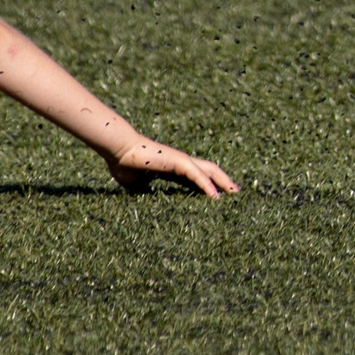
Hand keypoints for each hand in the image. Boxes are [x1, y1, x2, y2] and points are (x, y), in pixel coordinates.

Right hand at [106, 139, 239, 198]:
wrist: (118, 151)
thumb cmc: (124, 165)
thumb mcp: (136, 185)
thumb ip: (145, 191)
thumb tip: (146, 202)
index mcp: (173, 169)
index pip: (197, 178)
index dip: (208, 187)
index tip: (217, 198)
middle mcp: (181, 163)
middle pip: (209, 171)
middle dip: (223, 182)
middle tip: (236, 194)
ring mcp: (181, 160)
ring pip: (209, 171)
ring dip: (223, 182)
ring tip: (234, 194)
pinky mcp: (178, 161)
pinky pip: (197, 175)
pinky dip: (207, 185)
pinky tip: (216, 196)